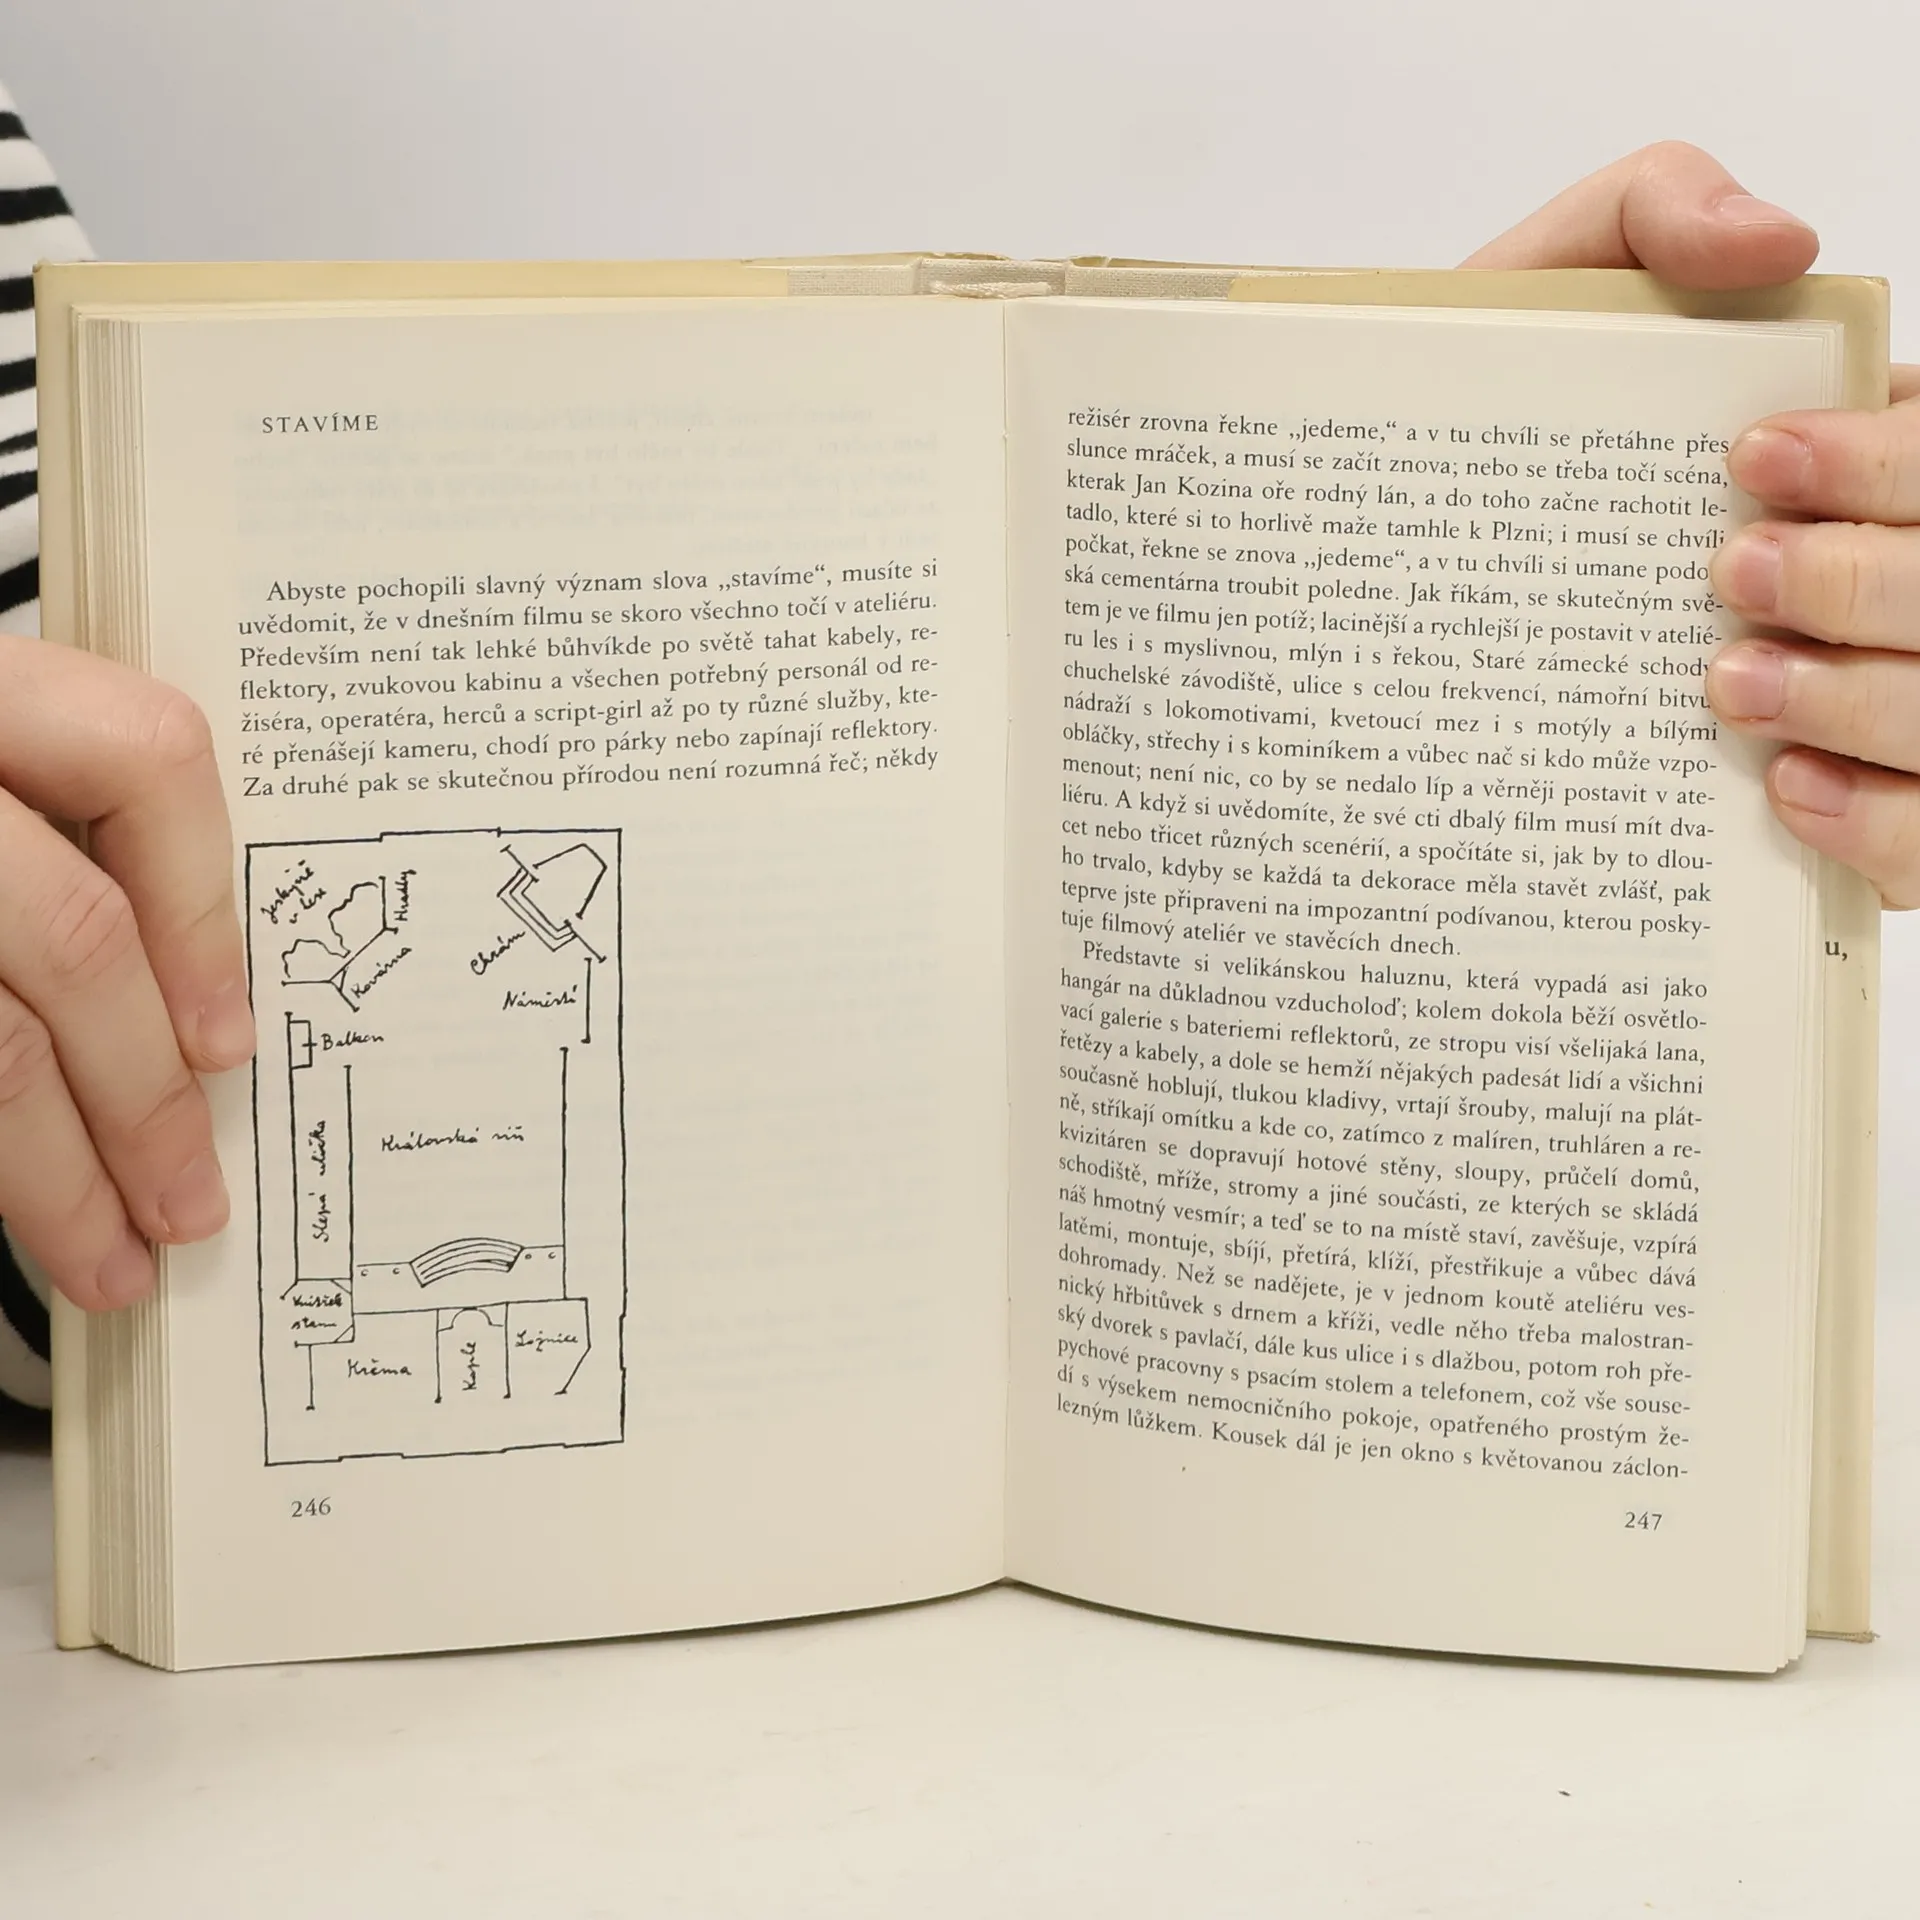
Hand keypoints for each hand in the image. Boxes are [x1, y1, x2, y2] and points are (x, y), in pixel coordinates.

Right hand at [0, 635, 252, 1310]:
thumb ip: (51, 837)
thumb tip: (184, 1014)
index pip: (148, 760)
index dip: (207, 910)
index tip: (230, 1039)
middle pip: (76, 937)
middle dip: (144, 1098)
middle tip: (188, 1200)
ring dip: (56, 1176)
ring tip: (111, 1255)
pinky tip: (11, 1218)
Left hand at [1468, 141, 1919, 903]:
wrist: (1378, 589)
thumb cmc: (1485, 443)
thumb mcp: (1539, 298)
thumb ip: (1654, 214)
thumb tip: (1775, 240)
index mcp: (1858, 452)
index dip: (1883, 457)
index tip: (1751, 460)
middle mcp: (1885, 573)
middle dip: (1864, 577)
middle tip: (1728, 574)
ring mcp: (1879, 699)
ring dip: (1865, 697)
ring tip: (1723, 686)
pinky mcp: (1853, 817)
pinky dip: (1881, 822)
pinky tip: (1782, 791)